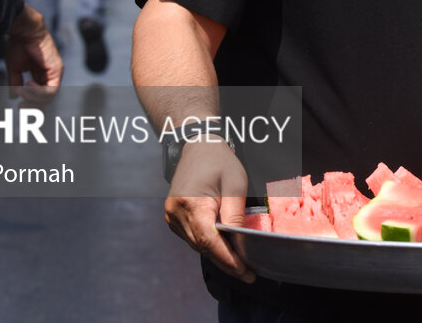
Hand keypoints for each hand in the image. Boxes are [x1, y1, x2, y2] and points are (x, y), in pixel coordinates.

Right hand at [4, 4, 62, 106]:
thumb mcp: (15, 68)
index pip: (41, 96)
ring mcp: (55, 73)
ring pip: (49, 97)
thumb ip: (15, 83)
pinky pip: (51, 89)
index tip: (20, 108)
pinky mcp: (57, 69)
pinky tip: (28, 85)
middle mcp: (50, 75)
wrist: (23, 31)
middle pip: (47, 100)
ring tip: (21, 92)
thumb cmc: (18, 45)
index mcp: (41, 75)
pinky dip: (39, 92)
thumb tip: (13, 97)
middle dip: (34, 107)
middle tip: (21, 108)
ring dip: (33, 98)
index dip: (32, 104)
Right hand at [165, 140, 254, 283]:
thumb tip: (240, 242)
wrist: (198, 146)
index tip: (245, 272)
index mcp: (191, 203)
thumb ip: (235, 215)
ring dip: (218, 255)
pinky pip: (193, 237)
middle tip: (248, 274)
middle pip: (203, 246)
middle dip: (226, 261)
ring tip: (241, 264)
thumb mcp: (235, 186)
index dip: (228, 259)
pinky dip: (209, 244)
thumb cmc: (219, 161)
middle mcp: (176, 213)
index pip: (210, 241)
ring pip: (197, 245)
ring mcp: (172, 217)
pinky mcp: (174, 218)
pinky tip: (225, 249)